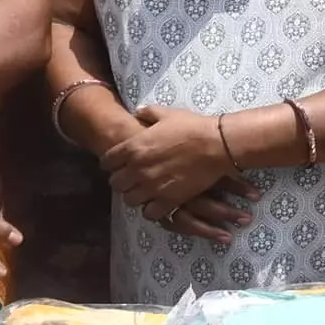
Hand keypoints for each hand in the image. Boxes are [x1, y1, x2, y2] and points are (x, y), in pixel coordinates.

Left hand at [101, 105, 244, 217]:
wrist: (217, 144)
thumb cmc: (192, 127)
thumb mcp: (167, 114)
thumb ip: (148, 113)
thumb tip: (138, 112)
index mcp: (133, 147)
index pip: (107, 162)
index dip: (112, 163)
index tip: (119, 164)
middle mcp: (138, 169)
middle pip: (115, 183)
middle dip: (123, 181)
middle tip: (133, 178)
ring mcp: (152, 187)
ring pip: (129, 200)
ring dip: (136, 196)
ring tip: (145, 192)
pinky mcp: (169, 200)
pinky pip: (149, 213)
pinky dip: (152, 210)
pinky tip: (158, 202)